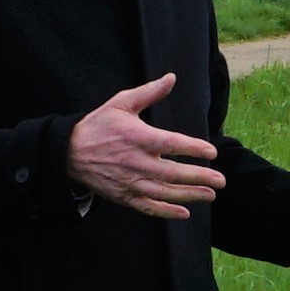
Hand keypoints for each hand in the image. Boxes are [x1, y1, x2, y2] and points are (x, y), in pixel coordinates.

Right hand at [67, 72, 217, 221]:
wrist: (68, 152)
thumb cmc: (98, 125)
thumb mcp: (121, 103)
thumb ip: (149, 92)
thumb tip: (171, 77)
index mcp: (137, 137)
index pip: (171, 144)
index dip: (193, 148)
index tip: (212, 151)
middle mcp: (136, 162)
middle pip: (173, 173)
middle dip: (200, 177)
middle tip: (221, 180)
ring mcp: (130, 182)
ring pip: (164, 193)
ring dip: (189, 196)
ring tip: (210, 195)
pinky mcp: (124, 196)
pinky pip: (148, 207)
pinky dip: (166, 212)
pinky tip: (184, 213)